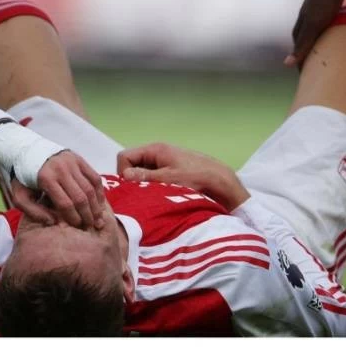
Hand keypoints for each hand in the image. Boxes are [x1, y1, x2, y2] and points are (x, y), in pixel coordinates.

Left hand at [10, 151, 105, 228]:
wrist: (27, 152)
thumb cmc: (24, 178)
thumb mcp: (20, 196)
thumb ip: (33, 212)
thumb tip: (54, 222)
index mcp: (46, 178)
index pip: (65, 203)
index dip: (73, 218)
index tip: (76, 227)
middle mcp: (61, 169)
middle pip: (80, 197)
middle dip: (87, 215)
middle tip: (90, 227)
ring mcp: (72, 162)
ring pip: (90, 188)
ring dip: (96, 206)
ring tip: (98, 219)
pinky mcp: (79, 159)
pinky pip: (94, 177)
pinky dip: (99, 192)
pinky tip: (99, 204)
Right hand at [117, 142, 250, 210]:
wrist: (221, 182)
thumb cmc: (196, 177)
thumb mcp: (168, 179)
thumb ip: (144, 177)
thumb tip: (124, 176)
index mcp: (155, 149)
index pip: (124, 157)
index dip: (124, 173)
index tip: (133, 188)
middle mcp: (157, 153)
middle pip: (132, 165)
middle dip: (133, 180)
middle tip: (142, 195)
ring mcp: (164, 162)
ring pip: (142, 173)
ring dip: (144, 185)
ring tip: (153, 197)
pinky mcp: (171, 172)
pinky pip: (153, 178)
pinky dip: (153, 187)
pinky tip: (161, 197)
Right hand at [286, 0, 345, 69]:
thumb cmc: (322, 3)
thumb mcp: (313, 26)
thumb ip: (302, 45)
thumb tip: (286, 64)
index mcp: (299, 32)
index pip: (298, 56)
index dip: (303, 68)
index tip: (309, 83)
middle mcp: (304, 27)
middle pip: (306, 49)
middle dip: (311, 62)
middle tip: (320, 76)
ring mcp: (314, 21)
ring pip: (316, 41)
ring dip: (320, 51)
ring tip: (329, 62)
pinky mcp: (325, 15)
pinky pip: (326, 34)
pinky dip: (328, 41)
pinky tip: (336, 44)